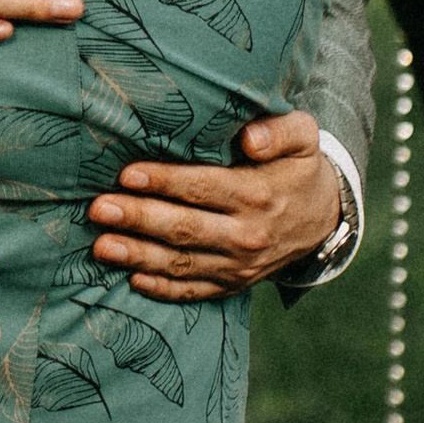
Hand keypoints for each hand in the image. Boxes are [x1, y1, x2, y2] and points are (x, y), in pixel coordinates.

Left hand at [87, 110, 345, 302]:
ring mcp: (238, 265)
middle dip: (139, 219)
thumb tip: (250, 138)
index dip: (165, 182)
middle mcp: (246, 235)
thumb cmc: (299, 168)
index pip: (204, 188)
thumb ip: (281, 131)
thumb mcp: (304, 137)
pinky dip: (163, 289)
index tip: (128, 174)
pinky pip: (194, 292)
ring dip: (139, 256)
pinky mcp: (232, 284)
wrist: (324, 218)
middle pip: (185, 229)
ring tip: (101, 246)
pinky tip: (132, 279)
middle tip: (99, 209)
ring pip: (182, 264)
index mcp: (257, 195)